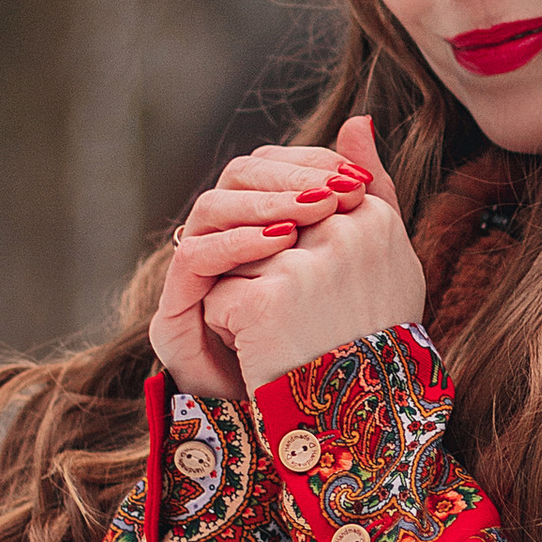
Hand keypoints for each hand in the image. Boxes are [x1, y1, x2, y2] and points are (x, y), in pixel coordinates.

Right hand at [151, 131, 375, 397]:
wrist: (306, 422)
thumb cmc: (332, 342)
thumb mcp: (360, 263)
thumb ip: (364, 198)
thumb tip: (364, 119)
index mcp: (262, 222)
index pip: (274, 164)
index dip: (310, 163)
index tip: (355, 177)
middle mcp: (224, 239)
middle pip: (239, 176)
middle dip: (289, 177)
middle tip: (335, 191)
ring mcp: (196, 274)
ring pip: (211, 207)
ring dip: (263, 204)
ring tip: (312, 213)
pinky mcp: (177, 309)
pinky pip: (193, 258)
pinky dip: (236, 244)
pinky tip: (279, 244)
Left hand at [204, 115, 425, 388]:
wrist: (359, 421)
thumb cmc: (373, 339)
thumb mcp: (385, 258)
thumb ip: (371, 183)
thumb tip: (356, 117)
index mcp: (375, 218)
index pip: (301, 197)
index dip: (287, 243)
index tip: (308, 291)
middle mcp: (347, 231)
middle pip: (264, 226)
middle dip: (264, 270)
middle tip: (297, 322)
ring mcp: (308, 263)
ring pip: (237, 261)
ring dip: (245, 298)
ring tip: (283, 339)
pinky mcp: (270, 298)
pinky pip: (219, 296)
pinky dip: (231, 332)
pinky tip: (267, 357)